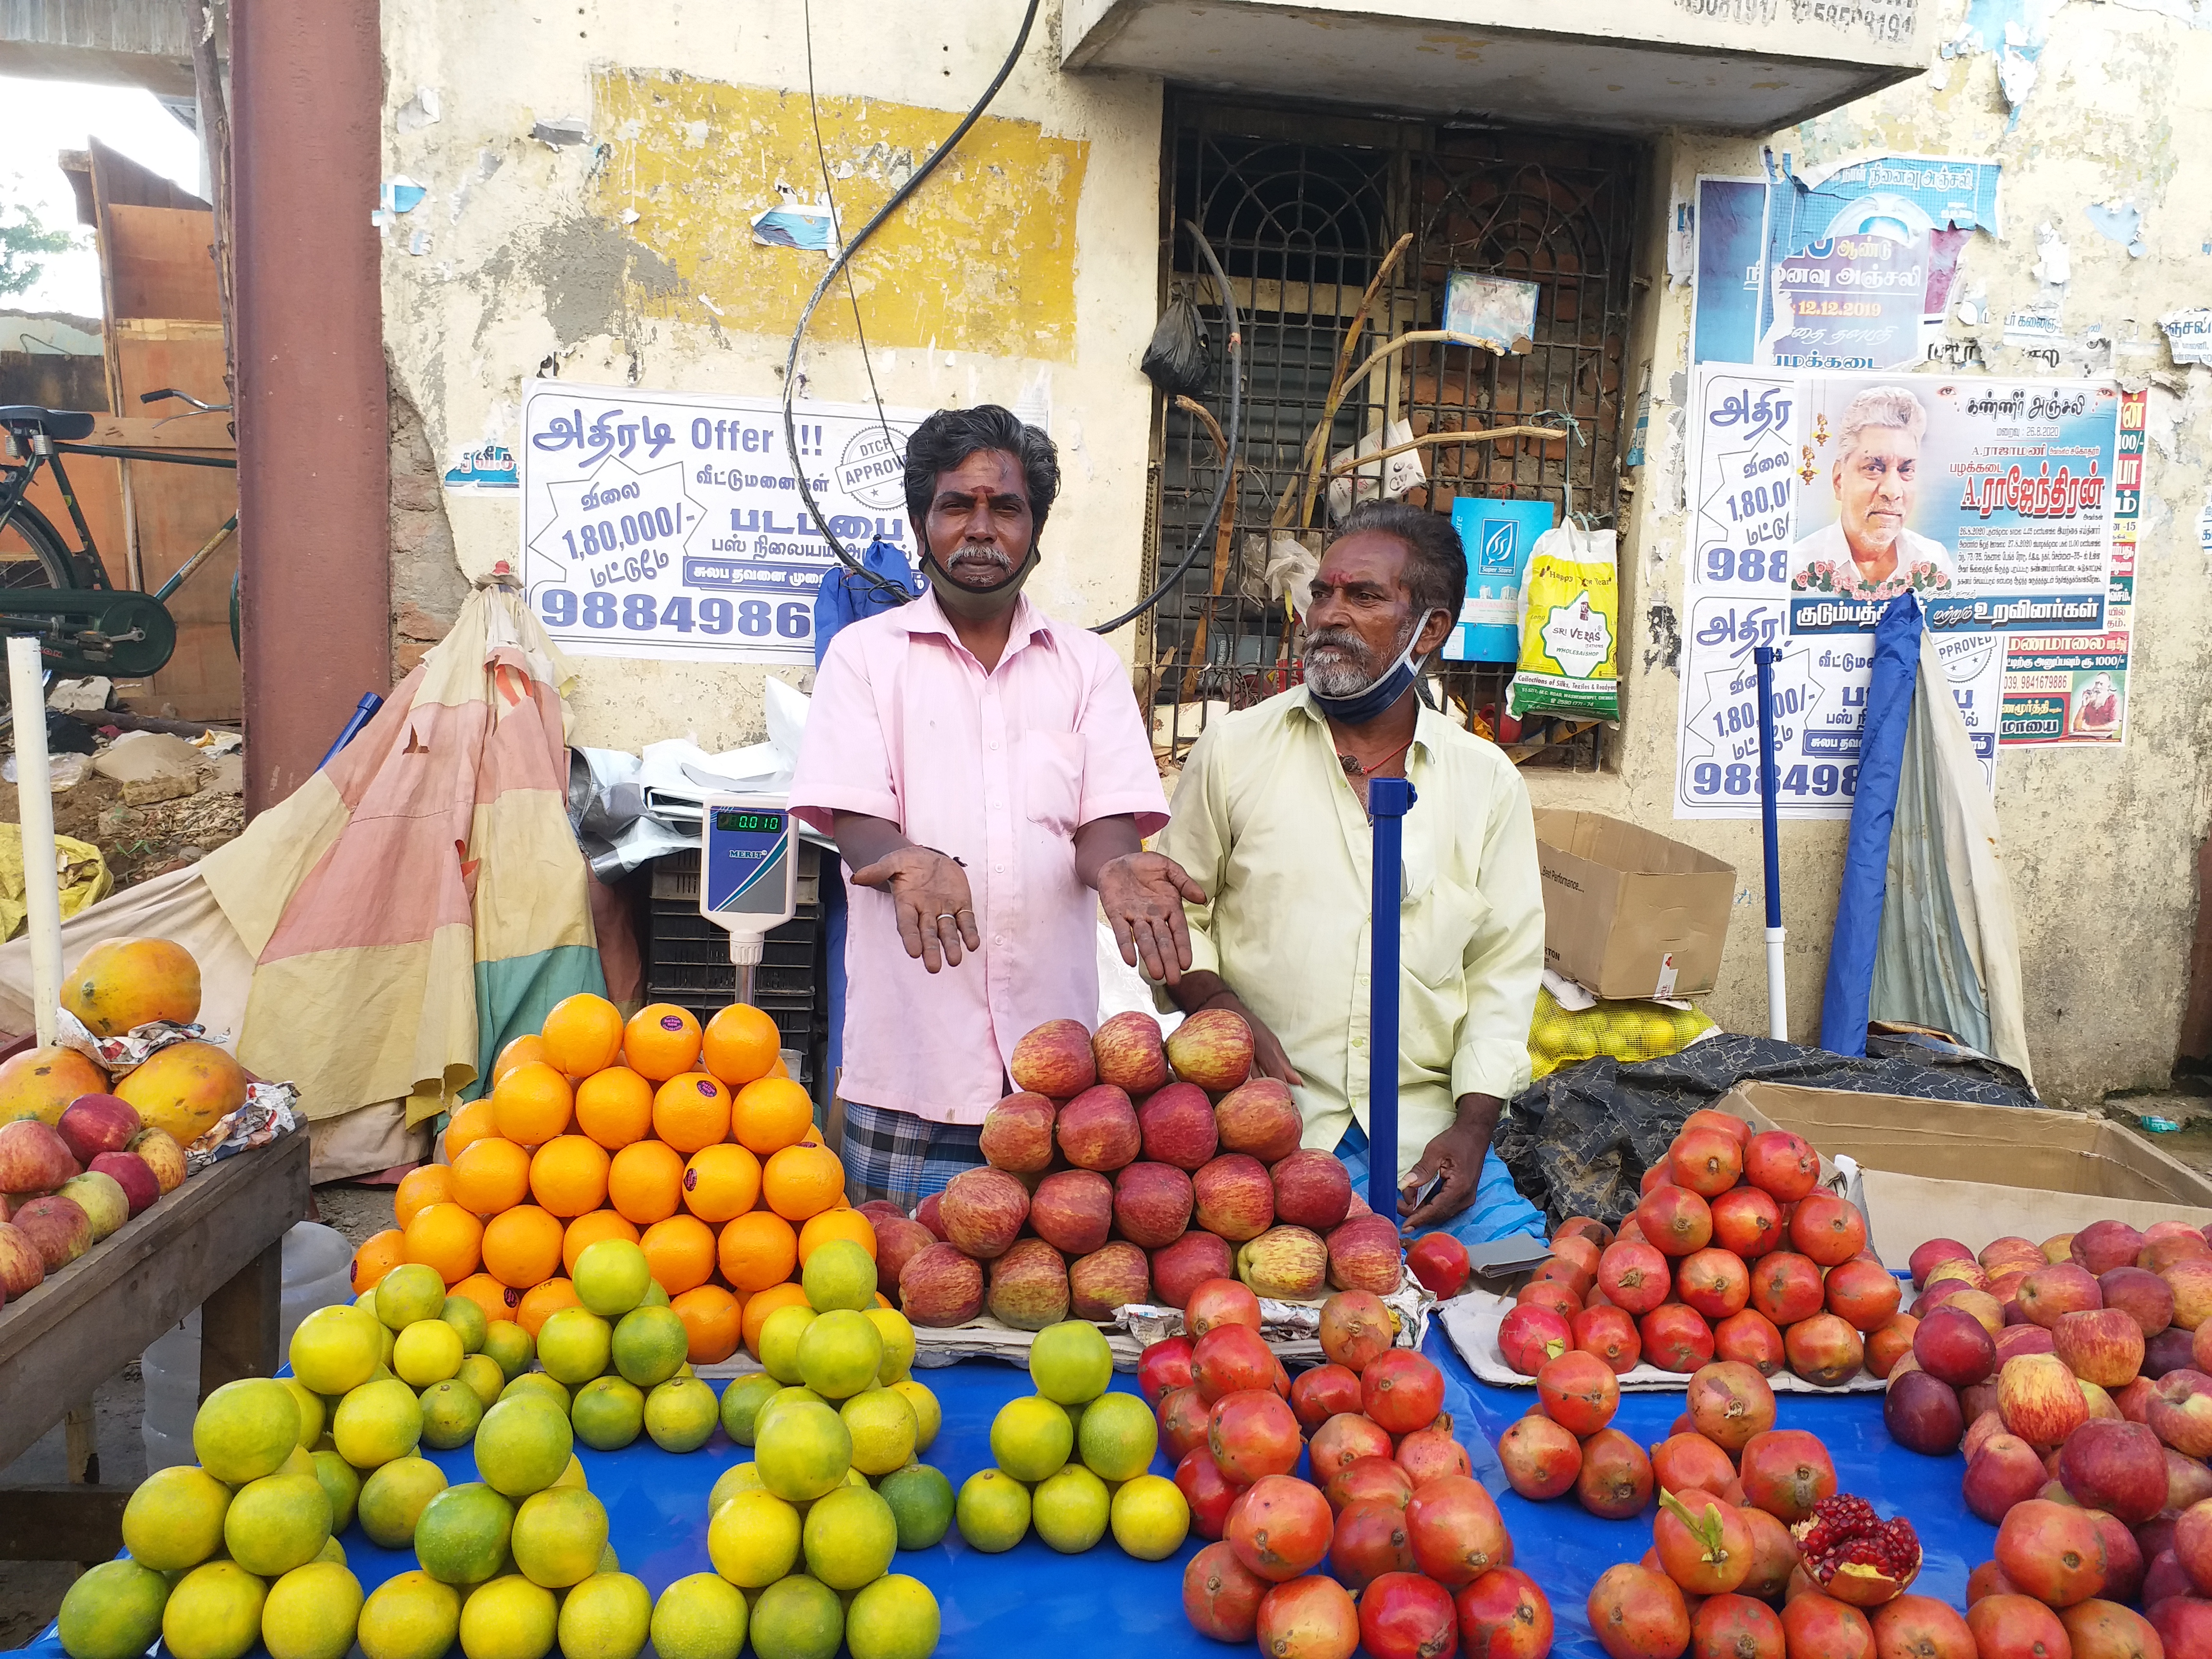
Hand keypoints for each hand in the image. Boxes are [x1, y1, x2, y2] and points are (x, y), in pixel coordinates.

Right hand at [849, 846, 979, 972]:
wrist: (927, 858)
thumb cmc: (906, 863)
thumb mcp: (892, 863)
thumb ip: (877, 870)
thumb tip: (856, 877)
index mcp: (907, 903)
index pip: (907, 924)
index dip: (910, 938)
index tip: (913, 952)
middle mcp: (925, 912)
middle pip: (928, 934)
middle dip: (931, 950)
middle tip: (933, 967)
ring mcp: (944, 910)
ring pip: (948, 931)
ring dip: (952, 946)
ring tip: (955, 960)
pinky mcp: (961, 905)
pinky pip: (966, 921)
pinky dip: (970, 932)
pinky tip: (973, 944)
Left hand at [1098, 852, 1204, 985]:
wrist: (1117, 860)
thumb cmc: (1146, 866)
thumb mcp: (1169, 868)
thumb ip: (1184, 882)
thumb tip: (1203, 898)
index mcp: (1169, 907)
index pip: (1178, 931)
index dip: (1182, 947)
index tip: (1187, 964)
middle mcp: (1153, 917)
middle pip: (1163, 941)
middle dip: (1168, 960)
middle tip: (1173, 980)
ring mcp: (1135, 917)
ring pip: (1144, 940)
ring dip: (1150, 957)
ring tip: (1156, 975)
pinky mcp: (1117, 915)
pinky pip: (1122, 932)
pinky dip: (1126, 946)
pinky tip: (1130, 960)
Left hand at [1171, 973, 1303, 1085]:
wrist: (1216, 996)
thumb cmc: (1204, 1016)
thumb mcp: (1194, 1027)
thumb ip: (1183, 1042)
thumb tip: (1164, 1053)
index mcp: (1238, 1036)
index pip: (1247, 1060)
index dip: (1252, 1078)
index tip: (1256, 1092)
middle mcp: (1253, 1036)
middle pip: (1266, 1062)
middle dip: (1273, 1081)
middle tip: (1280, 1099)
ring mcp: (1263, 1036)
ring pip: (1276, 1058)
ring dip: (1284, 1075)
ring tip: (1293, 1091)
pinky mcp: (1267, 1037)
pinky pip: (1279, 1055)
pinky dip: (1286, 1067)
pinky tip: (1296, 1081)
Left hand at [1399, 1117, 1491, 1229]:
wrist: (1474, 1134)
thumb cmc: (1457, 1140)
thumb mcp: (1435, 1151)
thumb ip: (1421, 1170)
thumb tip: (1407, 1185)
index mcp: (1459, 1188)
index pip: (1436, 1210)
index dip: (1419, 1219)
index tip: (1405, 1226)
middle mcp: (1465, 1197)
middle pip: (1438, 1214)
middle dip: (1417, 1213)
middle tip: (1398, 1205)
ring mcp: (1466, 1197)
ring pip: (1441, 1211)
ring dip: (1423, 1208)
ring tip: (1405, 1200)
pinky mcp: (1464, 1194)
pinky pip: (1445, 1205)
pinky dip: (1430, 1204)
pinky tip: (1418, 1197)